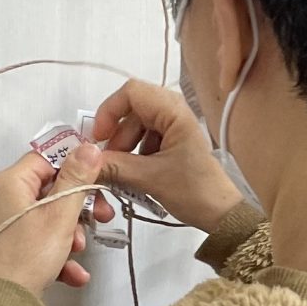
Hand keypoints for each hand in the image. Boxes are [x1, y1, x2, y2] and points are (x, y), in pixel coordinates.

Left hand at [0, 144, 107, 292]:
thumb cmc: (21, 260)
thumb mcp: (59, 215)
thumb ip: (76, 179)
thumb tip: (87, 149)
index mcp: (8, 182)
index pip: (47, 159)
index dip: (75, 168)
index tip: (95, 180)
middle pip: (49, 190)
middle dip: (77, 208)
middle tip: (97, 217)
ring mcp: (1, 224)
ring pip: (46, 218)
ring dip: (69, 234)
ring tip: (77, 250)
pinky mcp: (5, 247)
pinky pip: (36, 241)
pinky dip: (55, 254)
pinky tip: (72, 271)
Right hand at [87, 79, 243, 231]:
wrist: (220, 213)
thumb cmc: (194, 191)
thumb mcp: (149, 178)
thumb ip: (115, 167)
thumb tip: (85, 161)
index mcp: (174, 112)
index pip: (131, 92)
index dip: (109, 111)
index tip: (99, 138)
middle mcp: (175, 112)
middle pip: (132, 108)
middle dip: (116, 133)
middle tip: (108, 160)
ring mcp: (174, 126)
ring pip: (136, 124)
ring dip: (124, 145)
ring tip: (121, 170)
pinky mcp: (173, 140)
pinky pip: (145, 137)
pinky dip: (134, 151)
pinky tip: (135, 171)